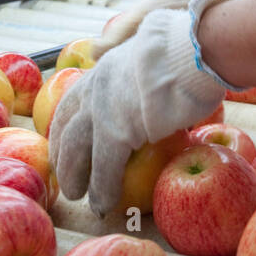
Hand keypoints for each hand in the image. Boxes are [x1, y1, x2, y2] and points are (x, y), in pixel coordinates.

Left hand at [50, 0, 242, 216]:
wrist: (194, 51)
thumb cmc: (191, 55)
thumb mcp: (160, 58)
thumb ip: (152, 74)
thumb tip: (162, 88)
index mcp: (107, 67)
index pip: (76, 98)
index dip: (68, 121)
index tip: (65, 139)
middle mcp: (97, 86)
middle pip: (66, 124)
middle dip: (61, 151)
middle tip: (63, 172)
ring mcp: (103, 108)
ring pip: (75, 148)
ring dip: (73, 175)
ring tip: (76, 195)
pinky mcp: (116, 131)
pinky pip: (104, 168)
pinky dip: (102, 189)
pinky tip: (102, 204)